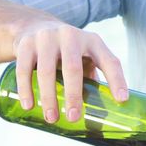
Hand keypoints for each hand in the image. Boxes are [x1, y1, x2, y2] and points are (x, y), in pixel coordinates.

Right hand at [12, 21, 126, 122]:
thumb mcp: (84, 56)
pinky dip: (26, 89)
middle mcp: (71, 36)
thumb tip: (100, 111)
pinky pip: (24, 69)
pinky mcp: (26, 43)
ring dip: (48, 97)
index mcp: (92, 41)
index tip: (121, 100)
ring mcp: (47, 38)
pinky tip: (29, 105)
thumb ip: (91, 77)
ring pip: (46, 71)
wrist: (34, 26)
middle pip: (73, 68)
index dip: (117, 80)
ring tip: (52, 118)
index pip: (109, 61)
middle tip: (74, 118)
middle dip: (73, 95)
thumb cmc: (67, 50)